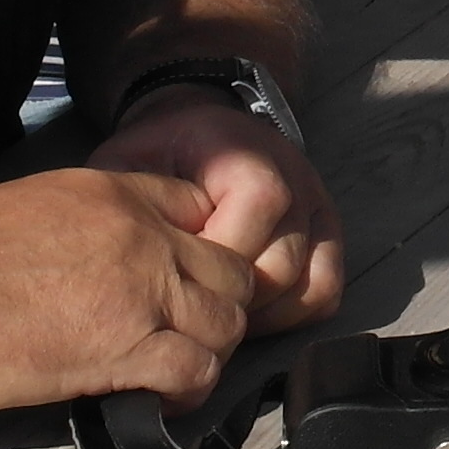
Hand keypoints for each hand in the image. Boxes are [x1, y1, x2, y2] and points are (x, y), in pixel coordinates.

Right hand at [0, 166, 261, 413]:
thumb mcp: (25, 209)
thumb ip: (80, 223)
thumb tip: (95, 257)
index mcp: (112, 193)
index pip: (202, 206)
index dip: (202, 247)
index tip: (185, 279)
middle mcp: (140, 236)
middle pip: (229, 268)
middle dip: (219, 303)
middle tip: (189, 330)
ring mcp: (140, 292)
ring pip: (226, 320)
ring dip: (211, 348)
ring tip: (178, 367)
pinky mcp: (127, 349)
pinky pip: (197, 369)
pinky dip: (190, 389)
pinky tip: (164, 396)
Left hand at [93, 87, 346, 332]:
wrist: (200, 133)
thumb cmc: (159, 154)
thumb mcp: (130, 162)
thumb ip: (130, 203)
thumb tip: (123, 260)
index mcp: (247, 155)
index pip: (258, 206)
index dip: (212, 255)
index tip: (171, 272)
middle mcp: (295, 178)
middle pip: (280, 263)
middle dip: (229, 296)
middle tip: (188, 307)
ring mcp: (316, 209)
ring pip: (307, 284)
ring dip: (260, 313)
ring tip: (215, 315)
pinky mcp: (326, 236)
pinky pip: (323, 292)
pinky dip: (290, 315)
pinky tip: (248, 314)